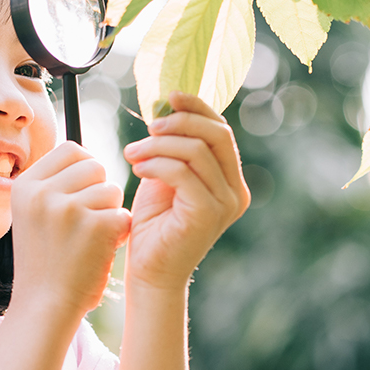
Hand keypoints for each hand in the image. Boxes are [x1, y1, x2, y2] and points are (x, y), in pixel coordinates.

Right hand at [10, 142, 131, 316]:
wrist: (44, 306)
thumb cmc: (44, 262)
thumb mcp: (32, 215)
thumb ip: (52, 185)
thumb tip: (85, 155)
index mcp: (24, 185)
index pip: (70, 149)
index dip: (85, 168)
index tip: (82, 192)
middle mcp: (42, 193)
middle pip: (94, 165)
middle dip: (100, 189)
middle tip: (90, 219)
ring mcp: (68, 208)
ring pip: (112, 189)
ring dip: (110, 212)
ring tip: (92, 238)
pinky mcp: (95, 226)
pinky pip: (122, 213)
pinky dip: (119, 232)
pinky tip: (103, 250)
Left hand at [122, 92, 250, 291]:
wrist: (149, 271)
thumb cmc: (154, 226)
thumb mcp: (166, 177)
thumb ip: (174, 149)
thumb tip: (167, 107)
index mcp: (230, 180)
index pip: (221, 131)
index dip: (197, 108)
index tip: (169, 97)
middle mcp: (235, 191)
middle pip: (217, 134)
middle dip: (180, 122)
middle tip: (148, 127)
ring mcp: (226, 203)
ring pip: (196, 151)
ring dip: (159, 144)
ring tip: (133, 153)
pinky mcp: (207, 213)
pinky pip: (183, 172)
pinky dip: (157, 163)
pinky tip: (138, 168)